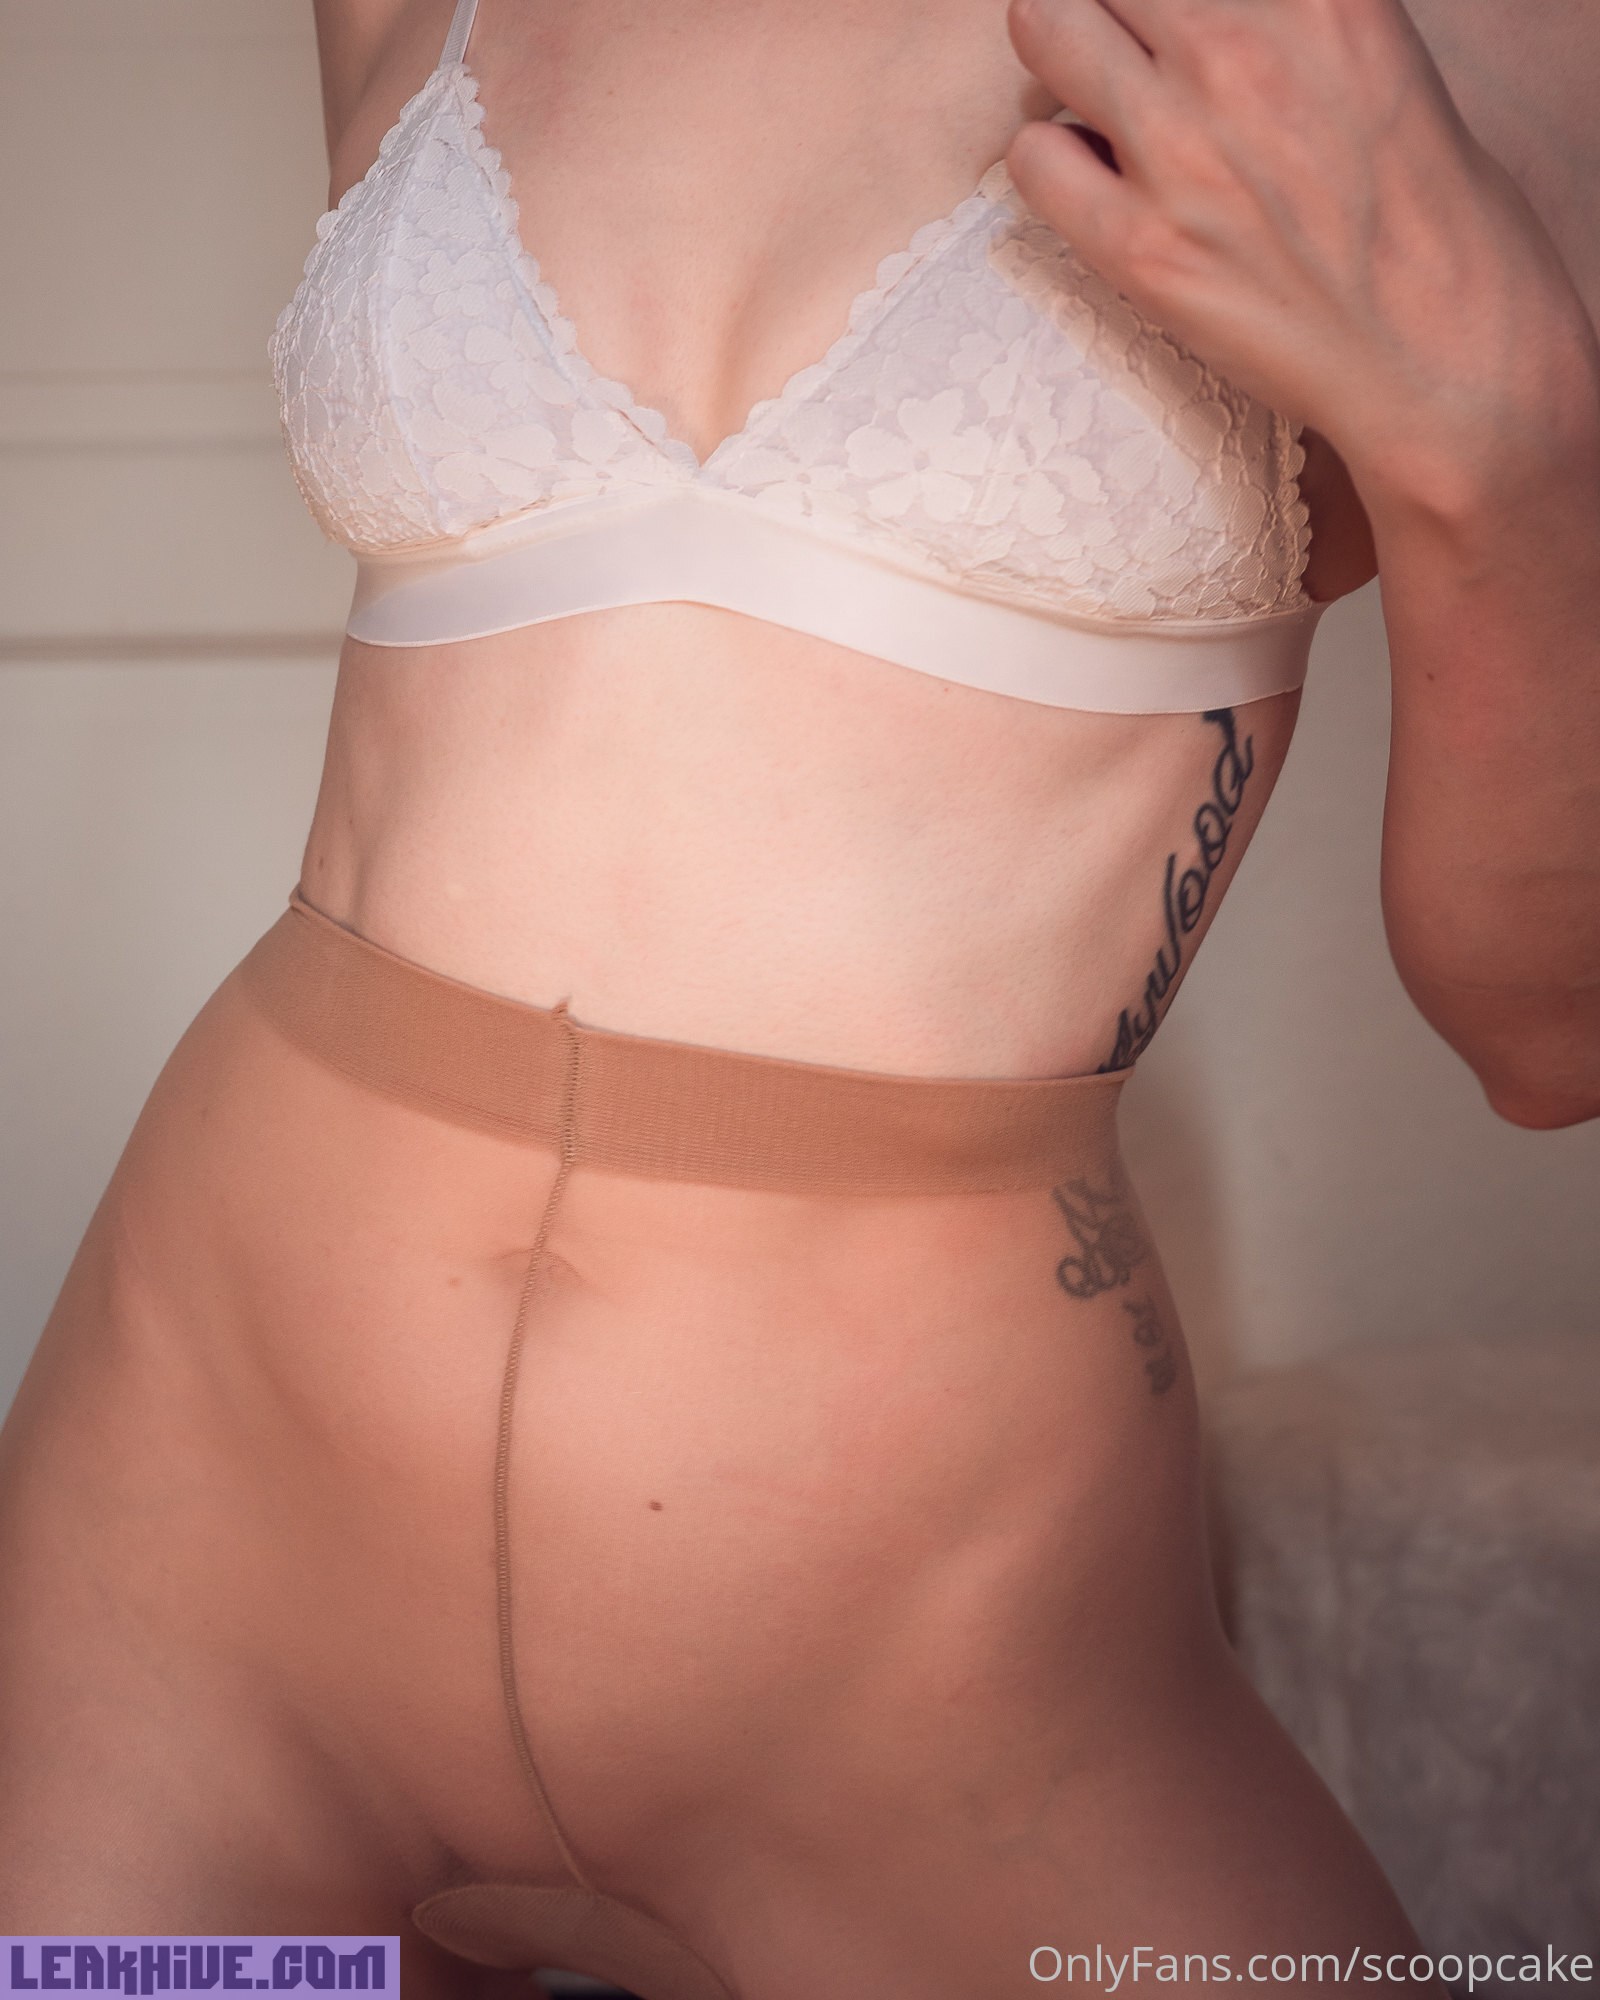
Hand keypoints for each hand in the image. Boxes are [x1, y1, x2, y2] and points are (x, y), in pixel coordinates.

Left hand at [1003, 0, 1599, 508]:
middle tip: (1127, 61)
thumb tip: (1203, 22)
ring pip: (1045, 26)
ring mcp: (1179, 146)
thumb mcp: (1376, 57)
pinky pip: (1033, 156)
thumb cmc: (1425, 219)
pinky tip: (1096, 188)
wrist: (1442, 357)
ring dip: (1062, 62)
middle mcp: (1238, 49)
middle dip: (1108, 11)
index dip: (1161, 0)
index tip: (1164, 29)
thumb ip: (1287, 23)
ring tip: (1099, 111)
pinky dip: (1050, 161)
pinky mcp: (1140, 244)